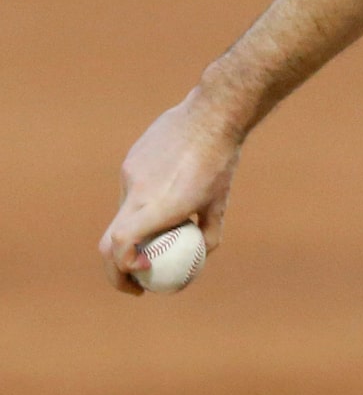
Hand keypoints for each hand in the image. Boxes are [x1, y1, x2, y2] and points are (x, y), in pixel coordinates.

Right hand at [98, 92, 241, 294]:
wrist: (212, 113)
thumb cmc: (221, 162)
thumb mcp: (220, 204)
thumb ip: (208, 237)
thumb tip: (195, 262)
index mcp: (159, 205)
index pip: (121, 244)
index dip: (121, 269)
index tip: (141, 278)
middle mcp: (138, 191)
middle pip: (110, 239)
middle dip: (116, 268)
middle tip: (135, 280)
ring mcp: (130, 173)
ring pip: (121, 212)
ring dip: (133, 231)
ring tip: (161, 229)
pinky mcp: (130, 159)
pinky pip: (130, 190)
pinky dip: (140, 203)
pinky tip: (167, 189)